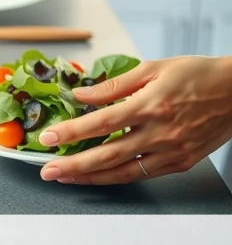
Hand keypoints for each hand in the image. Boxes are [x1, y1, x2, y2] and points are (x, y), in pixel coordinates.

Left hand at [38, 55, 231, 184]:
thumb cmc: (197, 75)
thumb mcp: (152, 68)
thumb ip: (113, 85)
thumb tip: (82, 95)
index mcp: (150, 105)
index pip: (101, 122)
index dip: (71, 133)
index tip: (48, 138)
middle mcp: (160, 132)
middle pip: (107, 154)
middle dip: (73, 165)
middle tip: (48, 169)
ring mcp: (171, 150)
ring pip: (123, 171)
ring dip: (91, 177)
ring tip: (66, 177)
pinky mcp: (181, 162)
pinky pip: (143, 174)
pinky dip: (117, 176)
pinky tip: (98, 175)